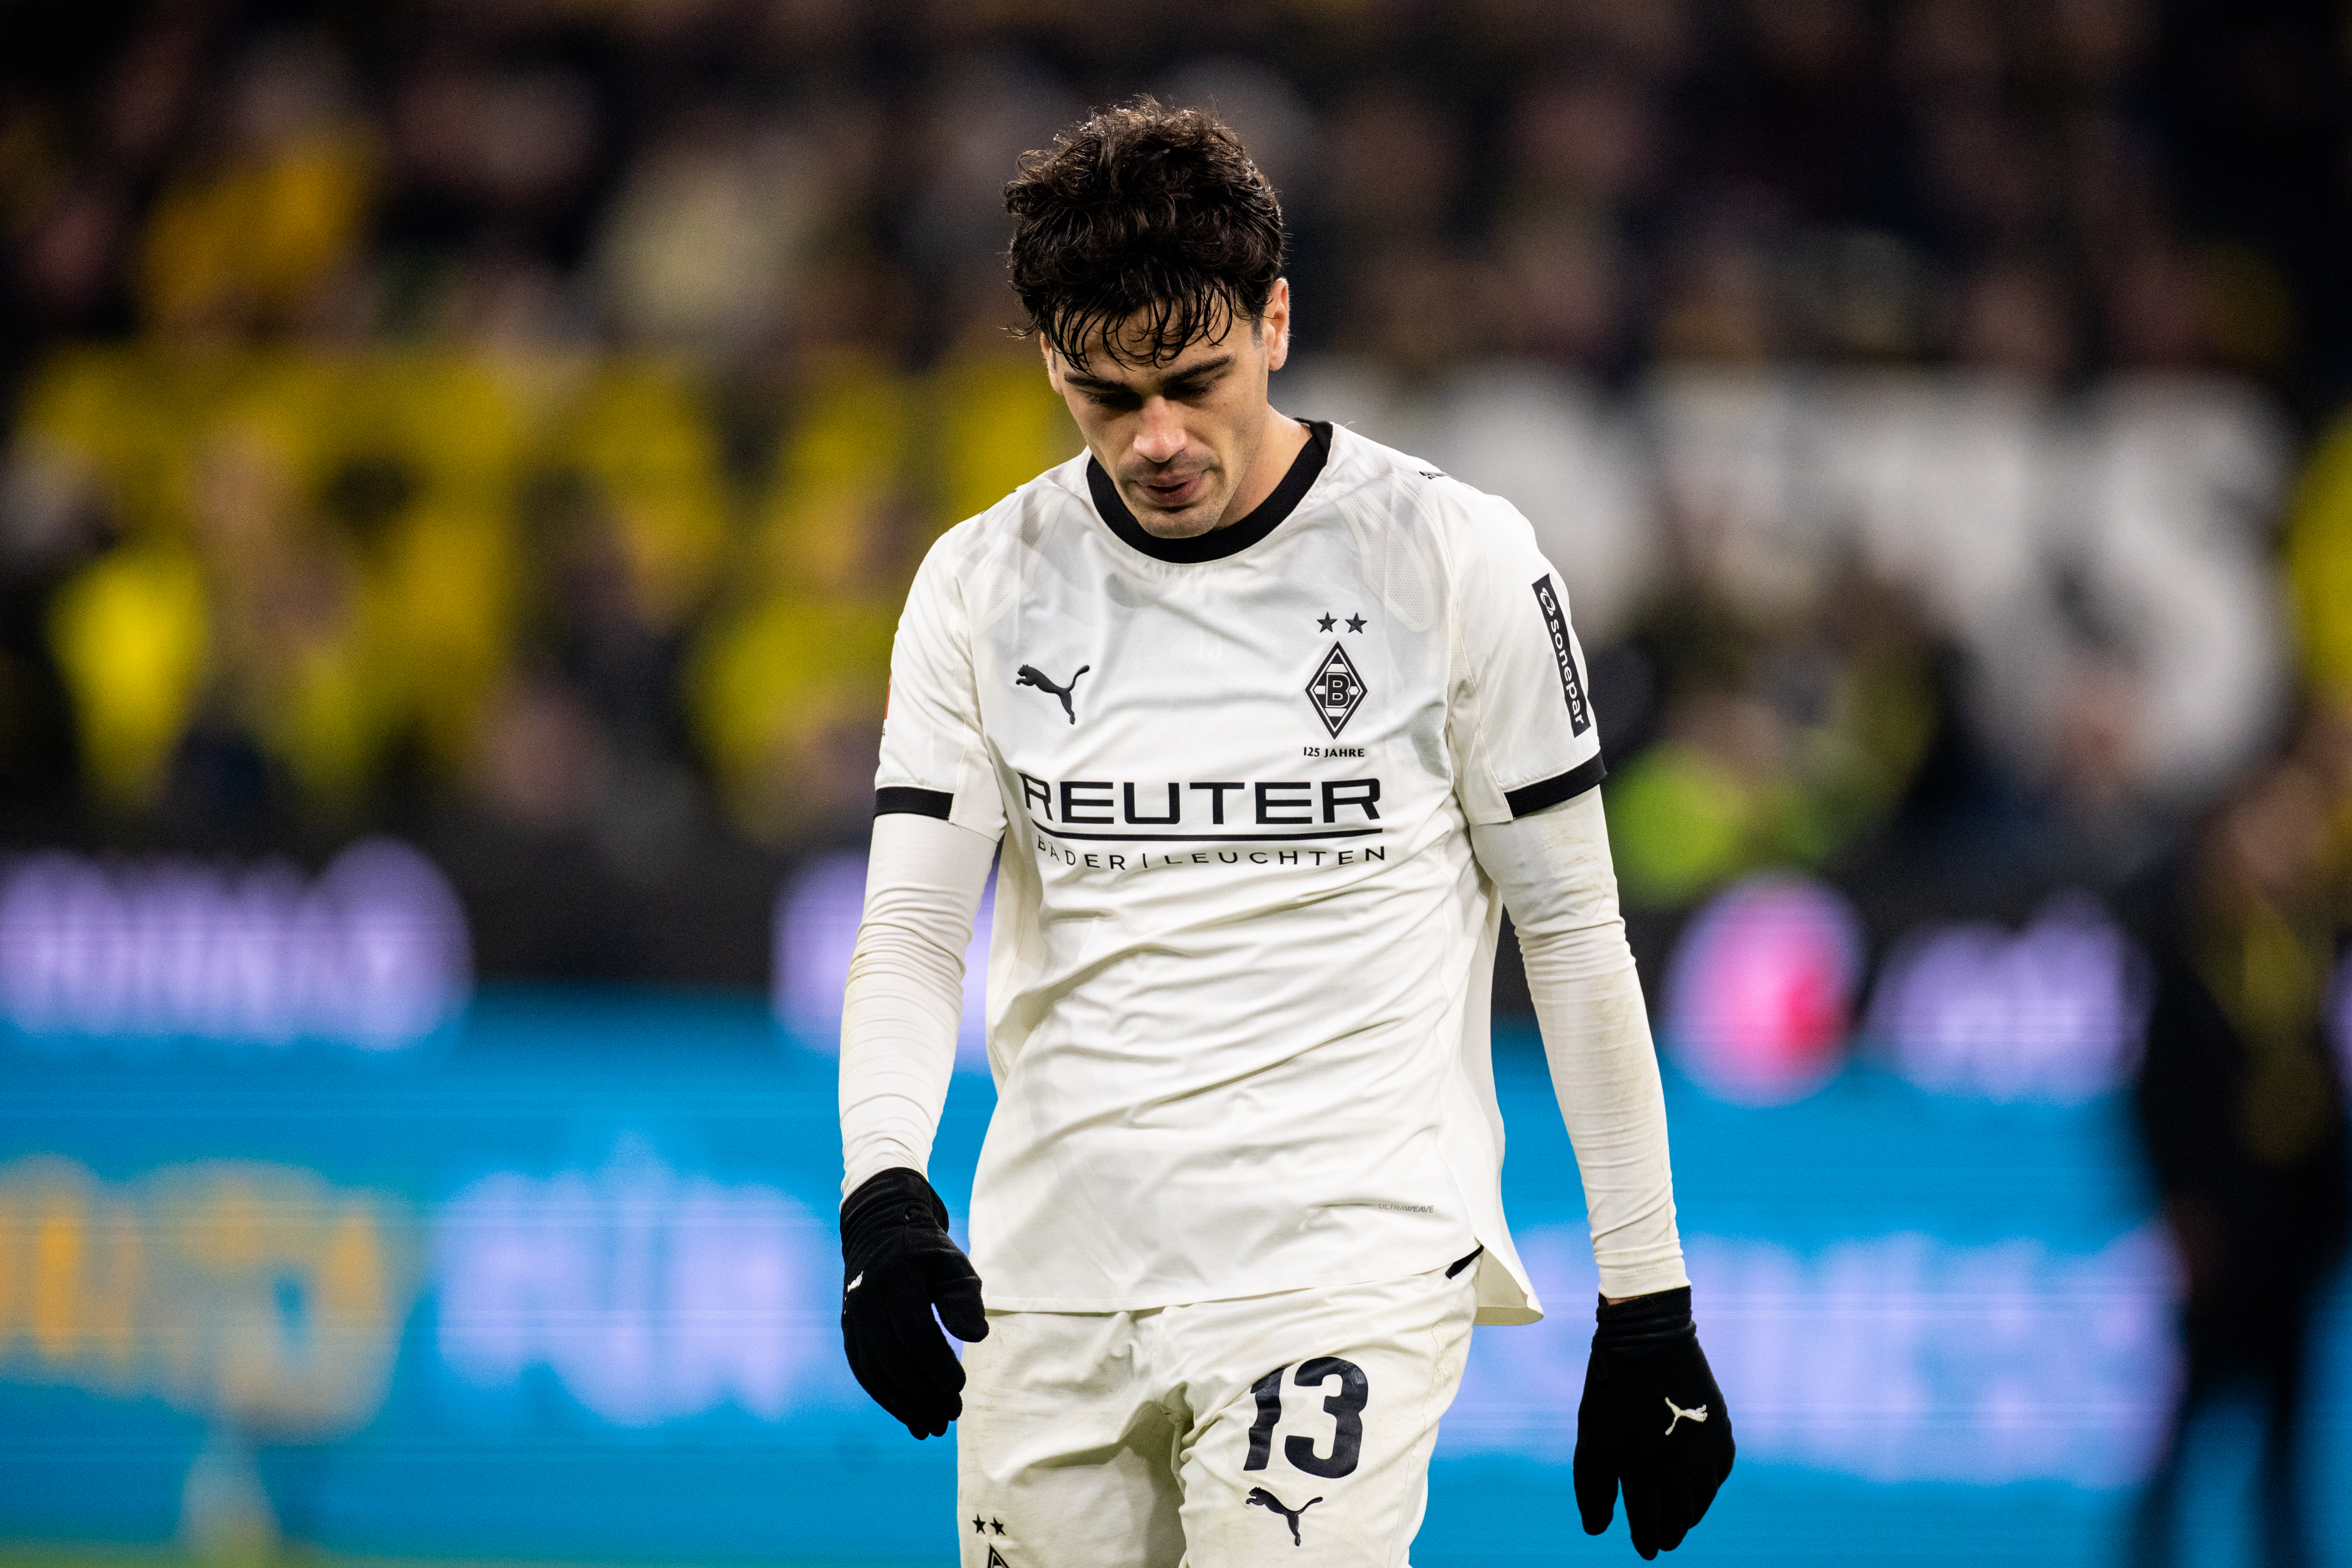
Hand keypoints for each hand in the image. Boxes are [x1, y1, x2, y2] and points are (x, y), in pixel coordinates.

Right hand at [839, 1167, 988, 1437]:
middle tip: (953, 1415)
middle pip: (895, 1362)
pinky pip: (865, 1373)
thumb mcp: (952, 1264)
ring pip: (876, 1374)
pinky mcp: (850, 1333)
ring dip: (905, 1406)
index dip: (937, 1366)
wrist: (880, 1230)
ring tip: (934, 1427)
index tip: (960, 1386)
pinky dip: (886, 1399)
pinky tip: (910, 1418)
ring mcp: (853, 1321)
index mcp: (895, 1285)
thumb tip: (977, 1336)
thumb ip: (963, 1299)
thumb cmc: (926, 1251)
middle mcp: (867, 1305)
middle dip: (924, 1395)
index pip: (915, 1336)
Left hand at [1573, 1286, 1733, 1557]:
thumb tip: (1598, 1531)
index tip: (1644, 1549)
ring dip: (1687, 1513)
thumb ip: (1593, 1490)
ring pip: (1701, 1503)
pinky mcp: (1722, 1436)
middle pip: (1679, 1522)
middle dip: (1667, 1533)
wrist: (1647, 1342)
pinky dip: (1706, 1486)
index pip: (1649, 1528)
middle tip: (1659, 1536)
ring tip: (1674, 1513)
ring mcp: (1705, 1453)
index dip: (1645, 1543)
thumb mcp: (1591, 1441)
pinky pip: (1717, 1477)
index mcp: (1642, 1473)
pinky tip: (1692, 1482)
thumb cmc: (1610, 1393)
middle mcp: (1679, 1469)